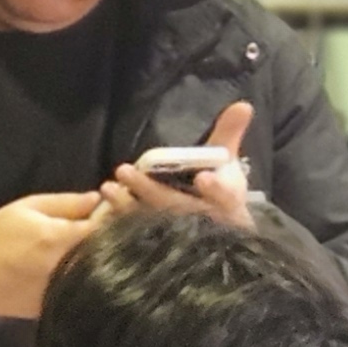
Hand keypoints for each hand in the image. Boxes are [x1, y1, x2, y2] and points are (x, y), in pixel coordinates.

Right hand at [0, 189, 105, 319]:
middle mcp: (65, 266)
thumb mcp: (26, 208)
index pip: (102, 227)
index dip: (113, 218)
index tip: (111, 213)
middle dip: (111, 241)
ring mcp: (65, 291)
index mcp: (57, 237)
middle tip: (105, 231)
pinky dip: (90, 280)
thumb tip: (96, 198)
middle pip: (106, 253)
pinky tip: (84, 271)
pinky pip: (85, 291)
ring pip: (99, 274)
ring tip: (94, 251)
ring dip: (102, 262)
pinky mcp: (61, 308)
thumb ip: (64, 203)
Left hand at [101, 101, 256, 225]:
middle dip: (150, 190)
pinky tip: (103, 205)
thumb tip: (244, 105)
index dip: (214, 188)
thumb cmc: (221, 191)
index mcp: (225, 199)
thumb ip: (230, 133)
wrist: (220, 232)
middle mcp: (202, 219)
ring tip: (107, 188)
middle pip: (177, 207)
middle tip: (124, 171)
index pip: (223, 194)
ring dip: (128, 205)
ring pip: (153, 222)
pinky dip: (119, 222)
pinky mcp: (159, 241)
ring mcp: (179, 233)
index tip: (203, 178)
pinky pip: (137, 234)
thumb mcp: (227, 161)